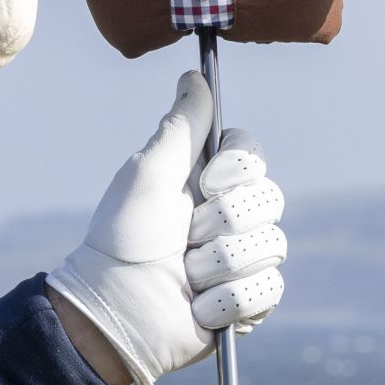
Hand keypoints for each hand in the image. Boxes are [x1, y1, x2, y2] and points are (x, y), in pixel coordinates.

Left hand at [46, 72, 288, 384]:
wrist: (114, 308)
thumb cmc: (123, 236)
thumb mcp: (149, 172)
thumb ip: (181, 126)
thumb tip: (195, 76)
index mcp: (208, 181)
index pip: (253, 156)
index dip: (236, 169)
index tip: (206, 182)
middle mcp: (231, 216)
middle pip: (270, 199)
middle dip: (221, 223)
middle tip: (184, 238)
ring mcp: (243, 259)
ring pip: (270, 246)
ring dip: (217, 264)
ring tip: (184, 274)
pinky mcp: (249, 302)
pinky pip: (267, 289)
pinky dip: (225, 300)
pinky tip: (197, 305)